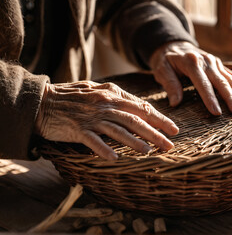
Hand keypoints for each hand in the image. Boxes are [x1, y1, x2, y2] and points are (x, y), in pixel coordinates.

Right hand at [35, 81, 178, 159]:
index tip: (173, 129)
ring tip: (150, 152)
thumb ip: (117, 95)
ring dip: (135, 142)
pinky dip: (104, 149)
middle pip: (135, 120)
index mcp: (111, 94)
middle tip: (170, 144)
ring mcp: (91, 117)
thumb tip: (137, 104)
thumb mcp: (96, 89)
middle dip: (155, 133)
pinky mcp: (77, 129)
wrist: (42, 100)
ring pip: (118, 130)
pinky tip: (115, 158)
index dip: (159, 118)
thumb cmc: (72, 96)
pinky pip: (93, 141)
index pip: (141, 107)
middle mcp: (104, 104)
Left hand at [149, 41, 231, 114]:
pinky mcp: (217, 63)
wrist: (172, 44)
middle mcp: (206, 60)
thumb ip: (170, 85)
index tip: (217, 112)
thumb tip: (175, 103)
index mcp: (191, 62)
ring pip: (228, 77)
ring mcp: (213, 61)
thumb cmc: (165, 61)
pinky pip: (230, 73)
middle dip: (229, 97)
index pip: (203, 83)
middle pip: (220, 80)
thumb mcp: (161, 70)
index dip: (210, 98)